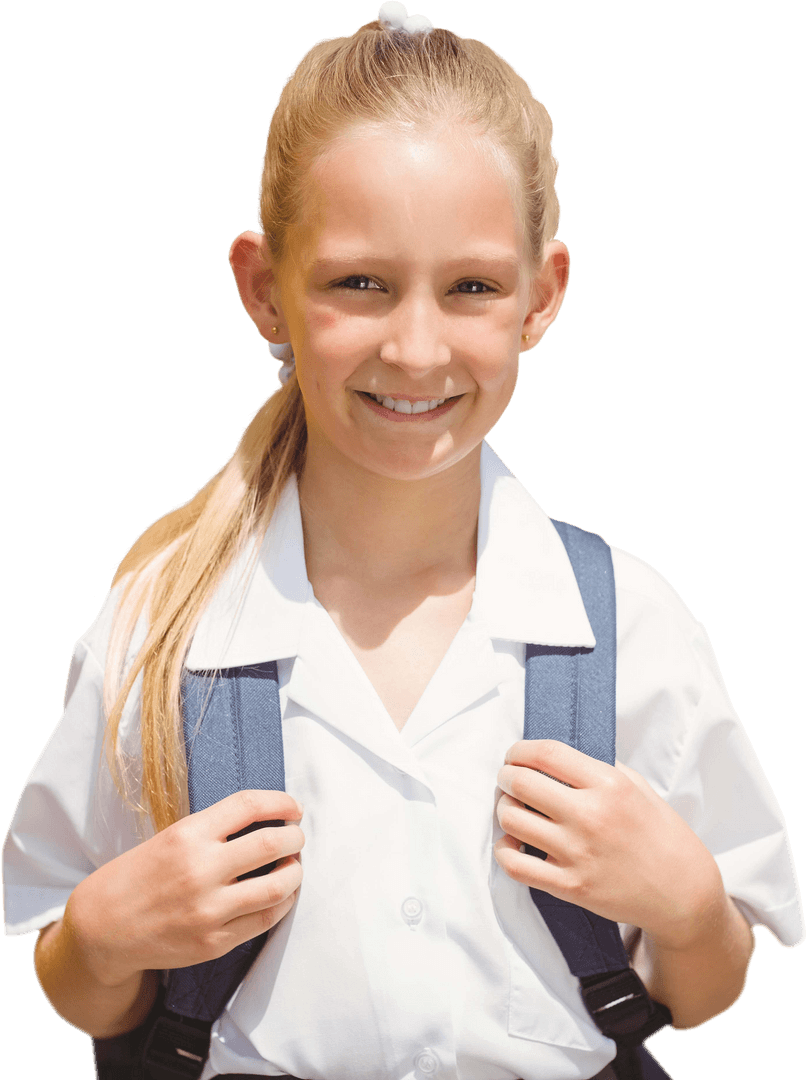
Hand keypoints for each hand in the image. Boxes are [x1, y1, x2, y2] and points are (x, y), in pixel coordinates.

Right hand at [65, 790, 304, 985]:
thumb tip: (267, 819)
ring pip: (278, 885)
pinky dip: (282, 903)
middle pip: (272, 843)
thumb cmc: (138, 876)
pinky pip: (265, 919)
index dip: (280, 802)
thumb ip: (214, 829)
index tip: (293, 808)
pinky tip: (281, 894)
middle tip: (296, 837)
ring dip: (295, 872)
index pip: (249, 805)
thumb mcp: (170, 837)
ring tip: (293, 866)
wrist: (102, 929)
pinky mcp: (213, 942)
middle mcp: (201, 870)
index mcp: (188, 835)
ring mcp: (208, 910)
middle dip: (295, 837)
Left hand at [494, 740, 723, 949]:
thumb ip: (599, 767)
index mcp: (609, 785)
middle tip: (508, 779)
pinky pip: (515, 865)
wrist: (683, 892)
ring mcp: (577, 853)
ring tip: (513, 808)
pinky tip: (512, 842)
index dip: (520, 750)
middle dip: (506, 776)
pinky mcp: (570, 886)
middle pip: (521, 783)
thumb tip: (557, 757)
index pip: (546, 754)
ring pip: (511, 819)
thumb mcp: (639, 787)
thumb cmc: (661, 835)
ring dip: (504, 809)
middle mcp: (590, 816)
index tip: (515, 754)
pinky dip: (504, 850)